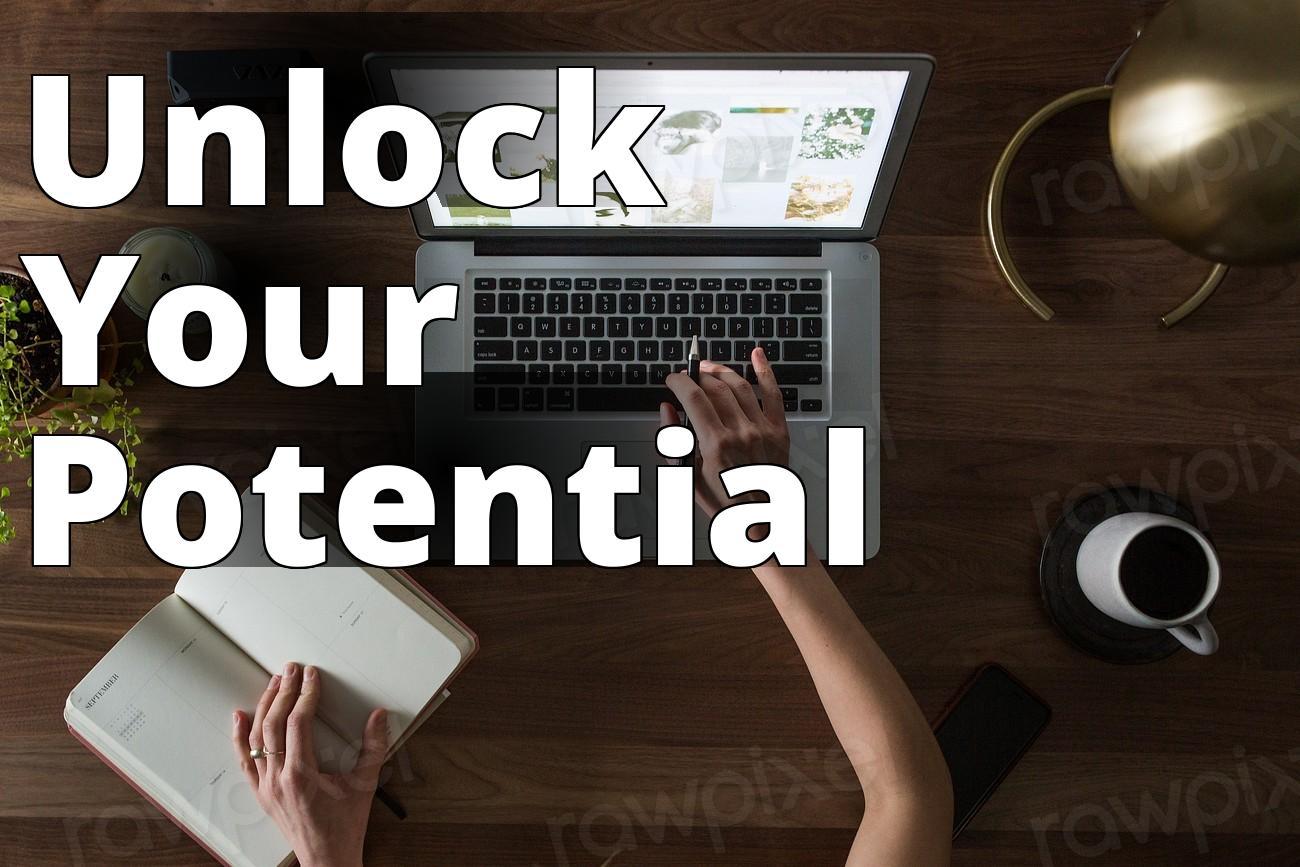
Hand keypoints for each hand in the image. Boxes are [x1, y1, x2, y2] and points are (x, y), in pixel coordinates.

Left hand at [232, 663, 387, 866]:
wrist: (327, 859)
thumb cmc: (345, 825)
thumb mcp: (366, 784)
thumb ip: (374, 747)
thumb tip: (379, 715)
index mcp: (303, 775)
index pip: (299, 723)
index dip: (306, 695)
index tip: (312, 676)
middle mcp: (278, 779)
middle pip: (273, 725)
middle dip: (282, 692)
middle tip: (291, 669)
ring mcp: (266, 787)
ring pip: (256, 739)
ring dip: (264, 707)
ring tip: (273, 683)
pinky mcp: (261, 793)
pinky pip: (244, 761)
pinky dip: (239, 737)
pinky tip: (239, 716)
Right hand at [661, 347, 789, 518]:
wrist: (761, 522)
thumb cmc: (725, 504)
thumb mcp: (688, 476)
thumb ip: (674, 440)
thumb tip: (667, 410)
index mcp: (716, 444)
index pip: (693, 397)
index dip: (679, 381)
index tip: (672, 379)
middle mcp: (741, 432)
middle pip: (715, 387)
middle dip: (697, 375)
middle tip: (688, 376)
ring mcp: (762, 430)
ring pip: (740, 385)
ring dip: (721, 371)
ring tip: (708, 368)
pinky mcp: (780, 431)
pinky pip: (774, 394)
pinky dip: (766, 371)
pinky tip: (757, 355)